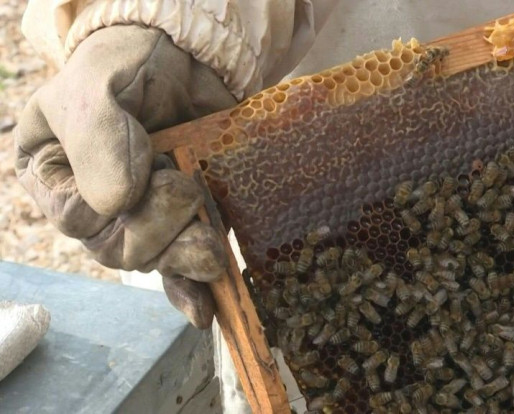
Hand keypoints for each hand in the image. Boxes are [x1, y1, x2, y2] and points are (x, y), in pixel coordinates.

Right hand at [14, 25, 237, 328]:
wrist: (189, 54)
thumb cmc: (129, 63)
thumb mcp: (98, 85)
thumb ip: (98, 138)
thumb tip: (115, 203)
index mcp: (56, 174)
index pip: (76, 220)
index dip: (115, 209)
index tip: (154, 170)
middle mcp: (95, 202)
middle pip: (118, 249)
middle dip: (159, 231)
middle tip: (188, 192)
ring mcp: (142, 212)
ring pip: (155, 260)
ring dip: (185, 257)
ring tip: (211, 249)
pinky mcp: (185, 217)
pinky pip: (182, 266)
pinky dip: (193, 287)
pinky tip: (204, 310)